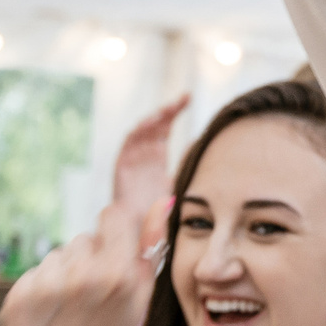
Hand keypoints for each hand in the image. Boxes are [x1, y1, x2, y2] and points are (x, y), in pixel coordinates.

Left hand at [0, 199, 168, 325]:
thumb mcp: (140, 301)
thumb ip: (151, 249)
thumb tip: (163, 200)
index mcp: (122, 275)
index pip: (114, 214)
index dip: (115, 234)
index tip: (113, 256)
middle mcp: (85, 276)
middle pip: (86, 238)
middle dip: (90, 260)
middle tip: (90, 301)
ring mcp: (49, 285)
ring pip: (60, 254)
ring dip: (65, 274)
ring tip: (68, 313)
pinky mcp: (19, 296)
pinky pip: (37, 271)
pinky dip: (42, 289)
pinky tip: (48, 318)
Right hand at [111, 94, 190, 213]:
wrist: (139, 228)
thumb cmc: (159, 208)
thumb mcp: (179, 184)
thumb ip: (187, 168)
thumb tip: (202, 148)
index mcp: (158, 154)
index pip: (166, 126)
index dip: (175, 110)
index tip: (188, 97)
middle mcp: (145, 151)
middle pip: (155, 123)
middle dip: (168, 110)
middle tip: (182, 99)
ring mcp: (134, 156)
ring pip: (142, 129)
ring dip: (154, 118)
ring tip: (168, 110)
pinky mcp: (123, 163)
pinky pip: (129, 142)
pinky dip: (139, 131)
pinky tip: (151, 123)